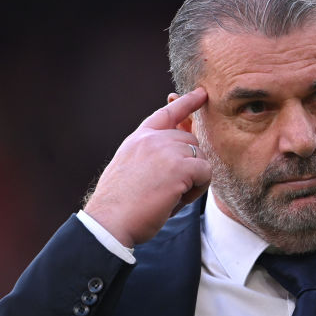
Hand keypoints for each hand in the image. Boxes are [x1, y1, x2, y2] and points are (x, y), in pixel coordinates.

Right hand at [84, 88, 210, 245]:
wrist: (110, 221)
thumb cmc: (121, 205)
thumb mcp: (134, 171)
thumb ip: (154, 156)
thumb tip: (183, 149)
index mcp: (138, 139)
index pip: (166, 114)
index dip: (185, 103)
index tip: (201, 94)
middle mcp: (152, 139)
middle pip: (191, 141)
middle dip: (188, 165)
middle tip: (169, 190)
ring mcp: (166, 150)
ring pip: (200, 157)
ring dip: (192, 180)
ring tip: (169, 196)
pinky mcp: (179, 166)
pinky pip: (206, 172)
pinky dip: (197, 189)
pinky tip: (177, 199)